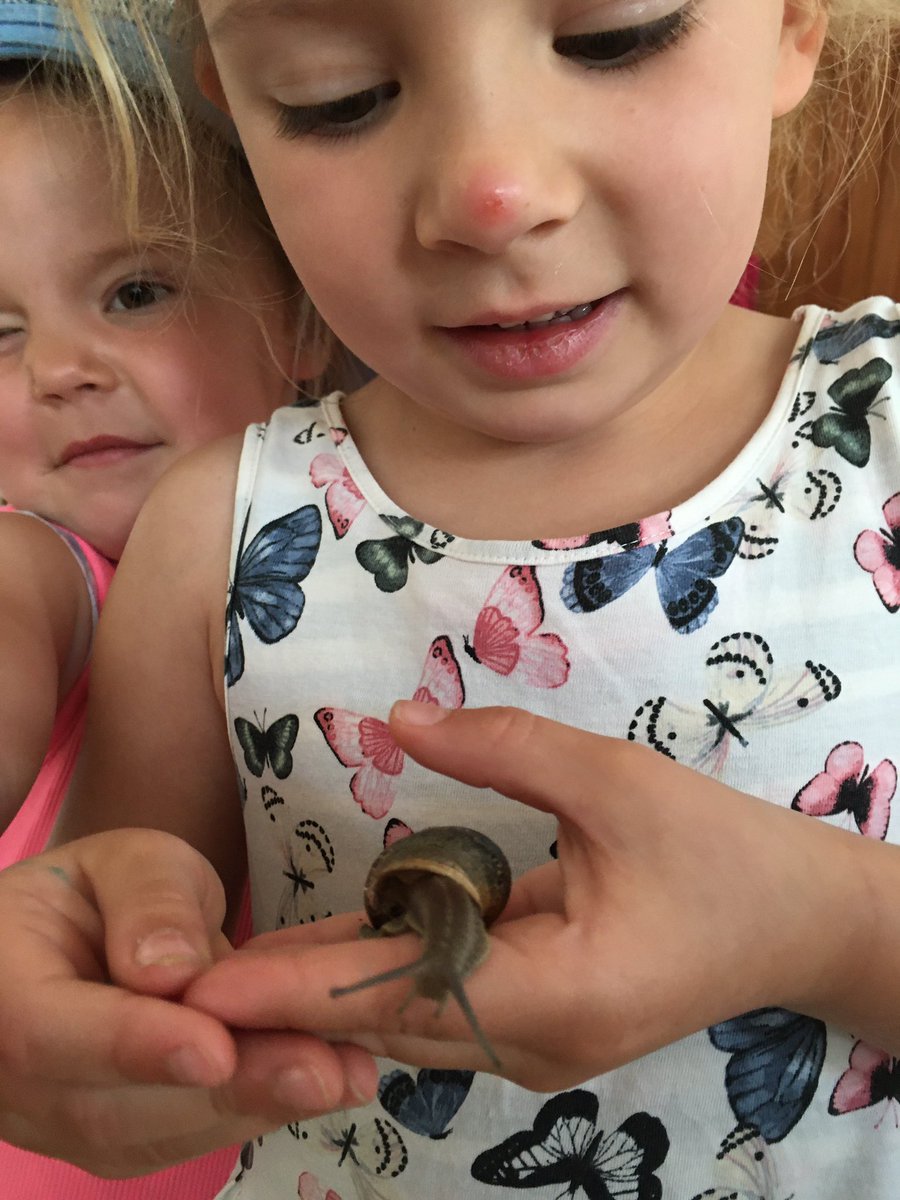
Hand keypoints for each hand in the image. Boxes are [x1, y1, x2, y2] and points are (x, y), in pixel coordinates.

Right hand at [0, 829, 375, 1176]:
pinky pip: (180, 1140)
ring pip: (153, 1136)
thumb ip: (148, 901)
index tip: (213, 1047)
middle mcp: (16, 1081)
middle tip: (322, 1071)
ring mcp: (60, 1124)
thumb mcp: (123, 859)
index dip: (134, 1045)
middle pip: (111, 1106)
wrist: (69, 944)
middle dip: (228, 1090)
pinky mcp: (115, 1143)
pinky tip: (324, 1082)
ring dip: (255, 1109)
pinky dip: (254, 1112)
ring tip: (344, 1076)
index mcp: (2, 988)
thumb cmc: (94, 891)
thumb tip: (171, 970)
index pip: (51, 1033)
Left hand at [184, 703, 869, 1090]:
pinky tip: (320, 953)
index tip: (205, 986)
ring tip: (226, 969)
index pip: (398, 992)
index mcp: (557, 995)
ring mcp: (537, 1045)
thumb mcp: (617, 784)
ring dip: (325, 990)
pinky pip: (442, 1002)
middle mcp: (534, 1042)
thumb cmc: (721, 854)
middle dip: (286, 1000)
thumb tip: (400, 718)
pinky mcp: (541, 1023)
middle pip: (386, 1020)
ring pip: (408, 1018)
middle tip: (182, 978)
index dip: (298, 986)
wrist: (799, 925)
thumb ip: (505, 750)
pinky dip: (381, 976)